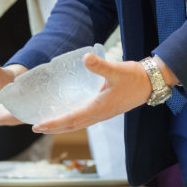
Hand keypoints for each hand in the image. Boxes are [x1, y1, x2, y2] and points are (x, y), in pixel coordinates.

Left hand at [32, 53, 151, 132]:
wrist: (151, 83)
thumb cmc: (134, 77)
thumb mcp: (116, 70)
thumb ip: (100, 65)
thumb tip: (86, 58)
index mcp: (99, 108)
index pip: (72, 119)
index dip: (55, 123)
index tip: (39, 125)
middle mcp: (99, 115)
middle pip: (71, 126)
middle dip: (53, 128)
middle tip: (35, 127)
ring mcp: (102, 114)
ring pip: (77, 124)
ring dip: (61, 126)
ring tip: (46, 125)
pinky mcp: (104, 110)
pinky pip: (83, 119)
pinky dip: (71, 120)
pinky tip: (65, 115)